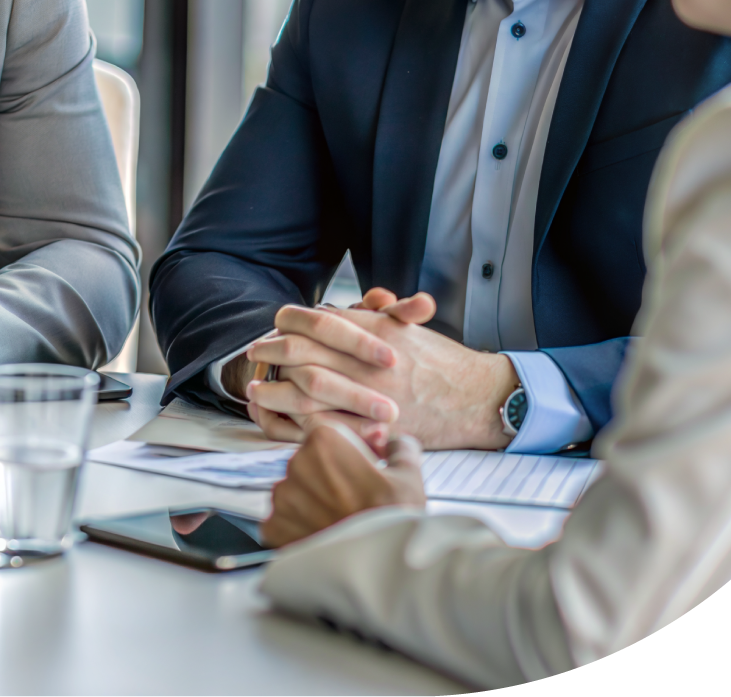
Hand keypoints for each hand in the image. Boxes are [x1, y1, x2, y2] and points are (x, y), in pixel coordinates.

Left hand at [244, 293, 517, 449]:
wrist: (476, 399)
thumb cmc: (442, 362)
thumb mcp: (410, 327)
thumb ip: (379, 313)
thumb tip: (356, 302)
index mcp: (371, 331)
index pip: (312, 321)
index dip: (285, 326)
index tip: (272, 332)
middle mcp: (365, 361)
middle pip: (298, 353)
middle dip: (270, 354)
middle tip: (253, 355)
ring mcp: (367, 396)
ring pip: (303, 392)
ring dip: (273, 391)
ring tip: (254, 391)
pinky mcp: (371, 429)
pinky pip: (322, 427)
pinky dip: (294, 423)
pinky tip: (278, 421)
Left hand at [261, 424, 425, 546]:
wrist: (381, 568)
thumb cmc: (394, 518)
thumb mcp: (409, 474)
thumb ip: (399, 447)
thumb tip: (392, 441)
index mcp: (324, 442)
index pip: (328, 436)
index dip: (346, 452)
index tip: (360, 470)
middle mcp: (295, 464)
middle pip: (310, 464)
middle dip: (328, 478)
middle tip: (354, 500)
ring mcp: (282, 497)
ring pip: (295, 492)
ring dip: (312, 503)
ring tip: (340, 521)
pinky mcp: (273, 527)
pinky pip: (284, 521)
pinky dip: (299, 528)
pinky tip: (323, 535)